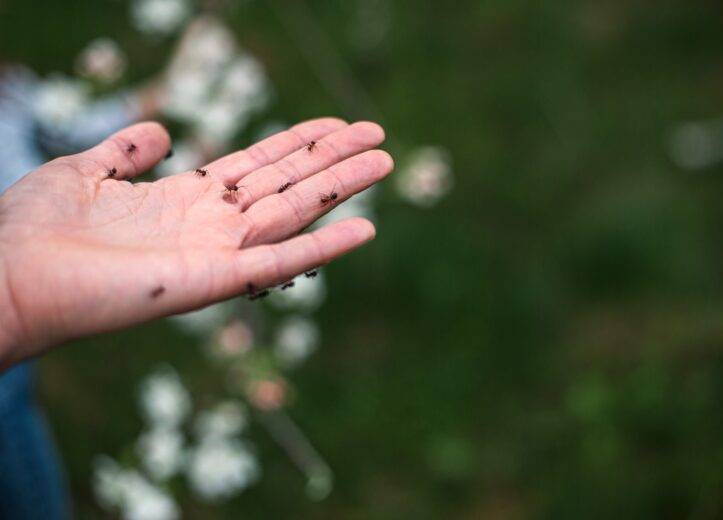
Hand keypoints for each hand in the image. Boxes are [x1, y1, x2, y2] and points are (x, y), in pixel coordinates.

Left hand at [0, 118, 391, 367]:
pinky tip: (364, 230)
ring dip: (340, 187)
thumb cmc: (33, 229)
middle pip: (286, 183)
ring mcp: (217, 252)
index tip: (333, 124)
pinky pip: (281, 261)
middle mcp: (210, 224)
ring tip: (382, 161)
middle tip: (377, 136)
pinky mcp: (215, 280)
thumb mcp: (82, 171)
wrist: (7, 276)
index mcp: (184, 199)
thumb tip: (160, 131)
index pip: (255, 164)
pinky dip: (324, 247)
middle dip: (332, 158)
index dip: (296, 142)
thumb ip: (125, 152)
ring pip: (294, 211)